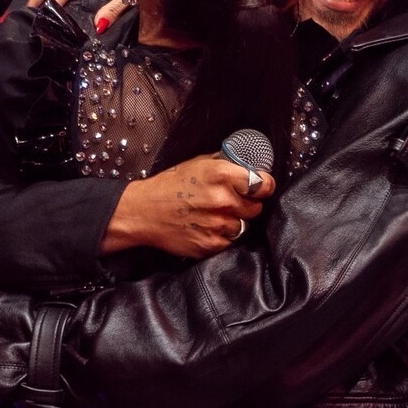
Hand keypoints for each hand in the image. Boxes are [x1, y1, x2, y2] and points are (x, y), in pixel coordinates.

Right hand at [102, 154, 275, 257]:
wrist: (143, 212)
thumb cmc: (169, 186)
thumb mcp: (198, 164)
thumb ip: (226, 164)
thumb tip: (249, 164)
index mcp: (222, 175)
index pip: (263, 185)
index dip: (264, 186)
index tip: (261, 188)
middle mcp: (223, 200)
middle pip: (256, 207)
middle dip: (247, 204)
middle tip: (229, 202)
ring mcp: (218, 224)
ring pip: (243, 225)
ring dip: (233, 221)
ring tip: (212, 215)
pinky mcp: (211, 244)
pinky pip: (230, 241)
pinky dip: (222, 236)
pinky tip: (205, 226)